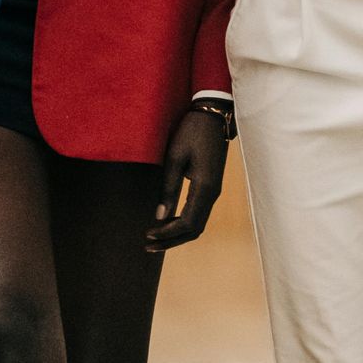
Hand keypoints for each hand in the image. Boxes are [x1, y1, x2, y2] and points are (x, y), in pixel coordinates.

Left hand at [143, 108, 227, 252]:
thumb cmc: (192, 132)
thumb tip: (160, 216)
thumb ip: (168, 187)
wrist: (213, 116)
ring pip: (197, 223)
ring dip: (178, 234)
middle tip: (148, 246)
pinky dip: (184, 223)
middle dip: (172, 240)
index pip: (188, 223)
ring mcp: (214, 191)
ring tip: (156, 239)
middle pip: (194, 229)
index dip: (168, 234)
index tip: (148, 235)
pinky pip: (199, 213)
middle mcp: (213, 194)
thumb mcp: (175, 157)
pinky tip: (169, 222)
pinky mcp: (211, 186)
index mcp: (205, 188)